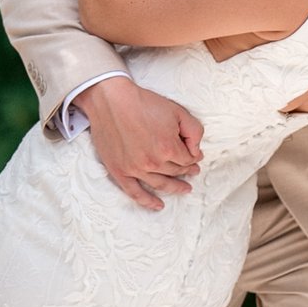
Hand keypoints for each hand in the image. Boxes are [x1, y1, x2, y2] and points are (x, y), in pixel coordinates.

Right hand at [79, 74, 203, 210]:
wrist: (111, 100)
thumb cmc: (144, 103)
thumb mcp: (177, 111)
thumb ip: (194, 132)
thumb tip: (196, 152)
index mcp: (169, 148)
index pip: (188, 159)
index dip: (194, 157)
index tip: (196, 156)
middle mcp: (153, 162)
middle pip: (175, 171)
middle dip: (186, 171)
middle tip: (193, 171)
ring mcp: (135, 169)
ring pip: (160, 184)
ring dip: (175, 188)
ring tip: (185, 189)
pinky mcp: (120, 171)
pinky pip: (135, 193)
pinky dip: (147, 201)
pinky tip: (159, 206)